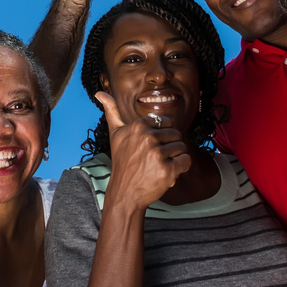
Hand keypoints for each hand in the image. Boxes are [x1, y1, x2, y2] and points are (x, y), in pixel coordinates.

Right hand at [95, 91, 189, 211]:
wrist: (125, 193)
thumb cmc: (122, 163)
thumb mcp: (115, 135)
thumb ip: (112, 111)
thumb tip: (100, 92)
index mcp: (138, 126)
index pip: (166, 123)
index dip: (161, 136)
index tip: (150, 147)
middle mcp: (147, 138)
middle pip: (176, 134)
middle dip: (169, 147)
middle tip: (153, 160)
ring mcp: (157, 154)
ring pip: (182, 148)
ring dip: (175, 158)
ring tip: (159, 166)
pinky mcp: (167, 170)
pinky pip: (186, 161)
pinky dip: (181, 168)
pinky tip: (168, 173)